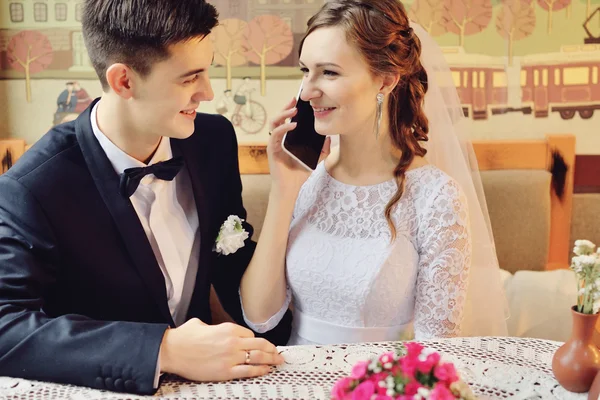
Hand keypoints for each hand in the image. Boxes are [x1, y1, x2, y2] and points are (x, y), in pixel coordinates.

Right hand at [159, 319, 283, 380]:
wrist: (172, 350)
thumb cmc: (183, 337)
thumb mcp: (200, 324)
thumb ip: (211, 326)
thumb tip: (210, 329)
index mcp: (228, 328)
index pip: (250, 335)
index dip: (255, 341)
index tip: (259, 346)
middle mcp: (233, 341)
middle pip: (261, 344)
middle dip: (272, 350)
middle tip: (279, 354)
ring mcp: (231, 357)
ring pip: (258, 357)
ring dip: (271, 359)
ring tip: (278, 362)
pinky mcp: (226, 371)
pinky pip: (249, 371)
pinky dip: (260, 370)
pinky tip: (266, 370)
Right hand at [267, 98, 330, 196]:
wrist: (290, 188)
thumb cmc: (298, 174)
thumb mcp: (314, 159)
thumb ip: (322, 150)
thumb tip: (330, 139)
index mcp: (287, 138)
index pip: (288, 120)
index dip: (292, 109)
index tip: (300, 101)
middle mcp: (279, 138)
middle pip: (280, 117)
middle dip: (287, 106)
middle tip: (295, 99)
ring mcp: (274, 143)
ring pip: (275, 122)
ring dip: (283, 114)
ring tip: (294, 110)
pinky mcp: (272, 149)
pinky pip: (275, 134)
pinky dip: (283, 128)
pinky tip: (292, 125)